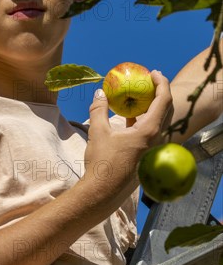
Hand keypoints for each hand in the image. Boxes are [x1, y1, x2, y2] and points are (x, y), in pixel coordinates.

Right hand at [83, 70, 173, 202]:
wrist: (103, 192)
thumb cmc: (102, 162)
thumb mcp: (98, 132)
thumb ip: (99, 109)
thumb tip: (99, 93)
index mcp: (149, 132)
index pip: (163, 100)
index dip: (161, 83)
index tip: (153, 72)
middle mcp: (156, 140)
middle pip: (165, 110)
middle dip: (159, 92)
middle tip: (149, 80)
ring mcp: (153, 150)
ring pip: (158, 122)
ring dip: (150, 107)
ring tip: (138, 96)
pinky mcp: (147, 157)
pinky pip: (151, 132)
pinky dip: (144, 121)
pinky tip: (130, 117)